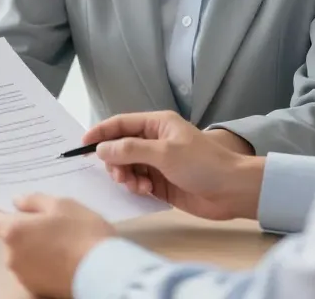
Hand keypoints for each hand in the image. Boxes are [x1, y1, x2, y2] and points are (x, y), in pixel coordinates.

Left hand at [0, 194, 115, 297]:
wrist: (104, 273)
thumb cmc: (82, 232)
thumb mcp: (63, 204)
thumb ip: (34, 201)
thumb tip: (17, 203)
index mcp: (13, 231)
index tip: (3, 204)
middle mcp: (11, 256)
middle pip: (9, 237)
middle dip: (23, 228)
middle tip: (49, 221)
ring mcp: (23, 276)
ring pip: (22, 254)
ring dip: (34, 246)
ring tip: (61, 241)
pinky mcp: (36, 290)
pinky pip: (34, 270)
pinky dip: (43, 263)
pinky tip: (64, 258)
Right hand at [85, 111, 264, 220]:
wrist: (232, 191)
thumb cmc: (202, 164)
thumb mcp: (164, 153)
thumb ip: (130, 149)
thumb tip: (102, 148)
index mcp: (157, 124)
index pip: (121, 124)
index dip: (101, 132)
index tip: (82, 144)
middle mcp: (155, 141)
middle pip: (120, 147)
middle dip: (114, 160)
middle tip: (118, 174)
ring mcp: (157, 162)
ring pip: (127, 166)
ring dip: (125, 175)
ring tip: (135, 184)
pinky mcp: (161, 183)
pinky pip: (137, 182)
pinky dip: (135, 186)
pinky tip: (144, 191)